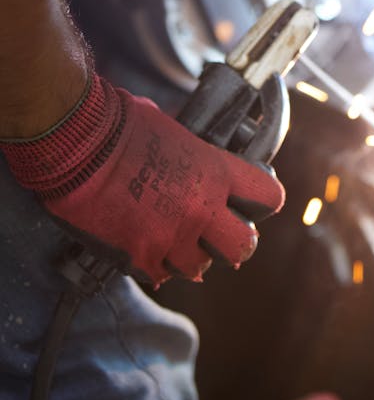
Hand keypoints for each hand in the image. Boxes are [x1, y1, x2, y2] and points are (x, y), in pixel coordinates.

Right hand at [0, 75, 283, 285]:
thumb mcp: (176, 131)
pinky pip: (160, 274)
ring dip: (190, 254)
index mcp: (215, 172)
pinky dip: (155, 264)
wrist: (78, 144)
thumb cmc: (122, 125)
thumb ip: (196, 155)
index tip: (251, 199)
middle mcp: (201, 210)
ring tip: (172, 234)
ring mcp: (171, 238)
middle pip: (243, 247)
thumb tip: (197, 158)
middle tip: (217, 230)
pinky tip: (144, 243)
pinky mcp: (140, 258)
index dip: (262, 200)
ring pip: (199, 267)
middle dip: (234, 241)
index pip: (269, 197)